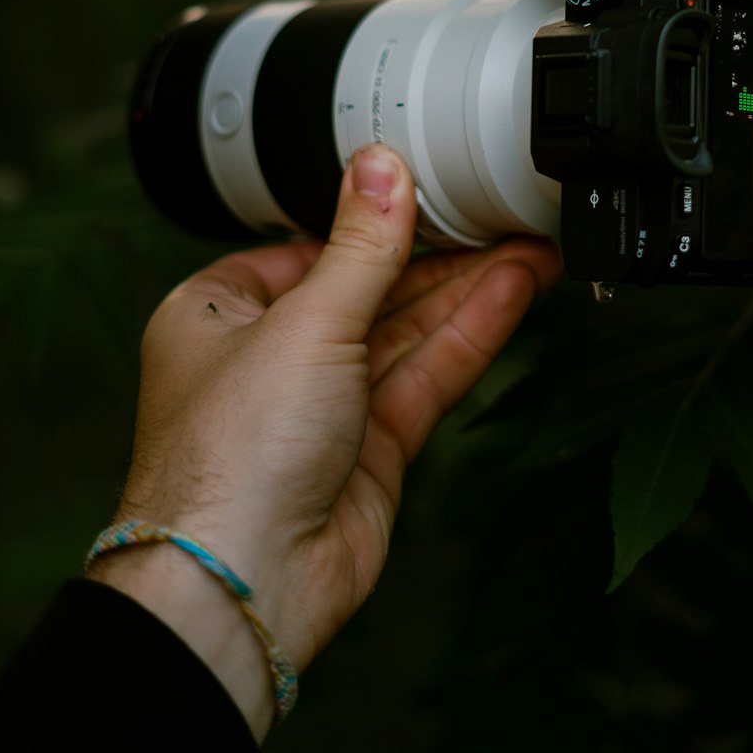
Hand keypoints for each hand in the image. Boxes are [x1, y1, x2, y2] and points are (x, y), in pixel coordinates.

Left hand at [93, 145, 560, 736]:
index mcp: (219, 314)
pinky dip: (469, 336)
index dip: (373, 218)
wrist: (242, 585)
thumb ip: (361, 246)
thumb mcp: (305, 323)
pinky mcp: (370, 451)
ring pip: (405, 333)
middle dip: (438, 255)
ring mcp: (323, 407)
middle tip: (503, 214)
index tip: (432, 183)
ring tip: (532, 246)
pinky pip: (424, 378)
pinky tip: (512, 294)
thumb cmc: (233, 457)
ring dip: (467, 291)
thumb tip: (381, 166)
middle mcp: (269, 358)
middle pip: (367, 288)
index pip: (308, 247)